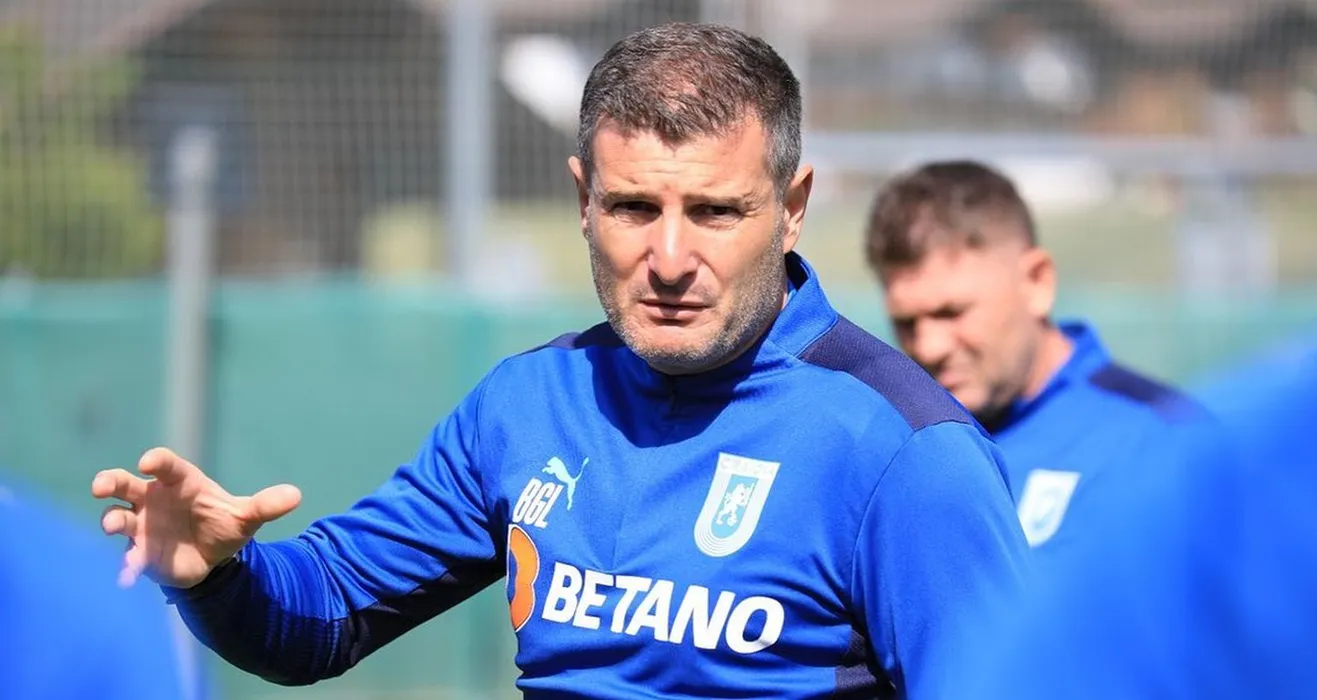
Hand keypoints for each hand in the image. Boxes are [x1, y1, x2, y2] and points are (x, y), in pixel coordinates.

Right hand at [91, 447, 301, 588]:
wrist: (212, 556)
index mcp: (179, 483)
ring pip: (116, 517)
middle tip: (101, 486)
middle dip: (109, 481)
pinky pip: (128, 556)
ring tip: (115, 527)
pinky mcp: (139, 551)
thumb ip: (265, 505)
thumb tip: (296, 496)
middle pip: (123, 483)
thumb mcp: (247, 517)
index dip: (156, 462)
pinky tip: (128, 574)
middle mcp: (153, 499)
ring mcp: (141, 524)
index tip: (149, 462)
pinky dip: (127, 564)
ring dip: (112, 521)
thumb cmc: (223, 524)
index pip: (165, 466)